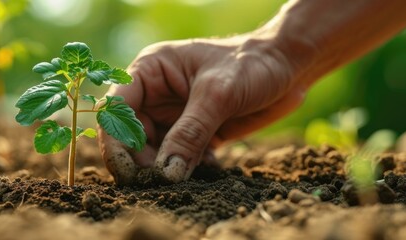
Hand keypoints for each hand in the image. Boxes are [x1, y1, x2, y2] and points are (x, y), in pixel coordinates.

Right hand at [98, 36, 307, 184]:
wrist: (288, 66)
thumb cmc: (252, 63)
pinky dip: (188, 169)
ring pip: (155, 151)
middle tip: (160, 182)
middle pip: (132, 136)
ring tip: (186, 177)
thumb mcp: (218, 94)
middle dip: (143, 161)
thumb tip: (165, 174)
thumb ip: (190, 133)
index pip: (117, 109)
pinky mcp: (194, 133)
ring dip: (166, 169)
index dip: (117, 141)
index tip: (128, 171)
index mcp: (150, 71)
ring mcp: (174, 115)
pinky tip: (207, 167)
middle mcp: (156, 94)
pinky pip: (179, 159)